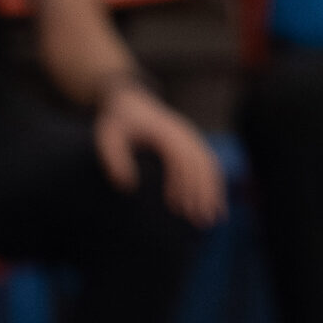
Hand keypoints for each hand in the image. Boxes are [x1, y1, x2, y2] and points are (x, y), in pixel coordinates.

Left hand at [95, 81, 224, 227]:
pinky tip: (213, 202)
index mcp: (166, 134)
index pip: (180, 161)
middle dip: (203, 195)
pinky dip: (212, 183)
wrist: (130, 100)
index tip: (179, 208)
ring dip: (212, 192)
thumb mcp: (108, 138)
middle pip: (199, 167)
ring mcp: (190, 138)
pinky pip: (206, 164)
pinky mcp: (190, 143)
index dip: (181, 185)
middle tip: (203, 222)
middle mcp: (184, 135)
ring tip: (213, 218)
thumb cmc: (117, 122)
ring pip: (208, 167)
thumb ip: (115, 160)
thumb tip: (128, 187)